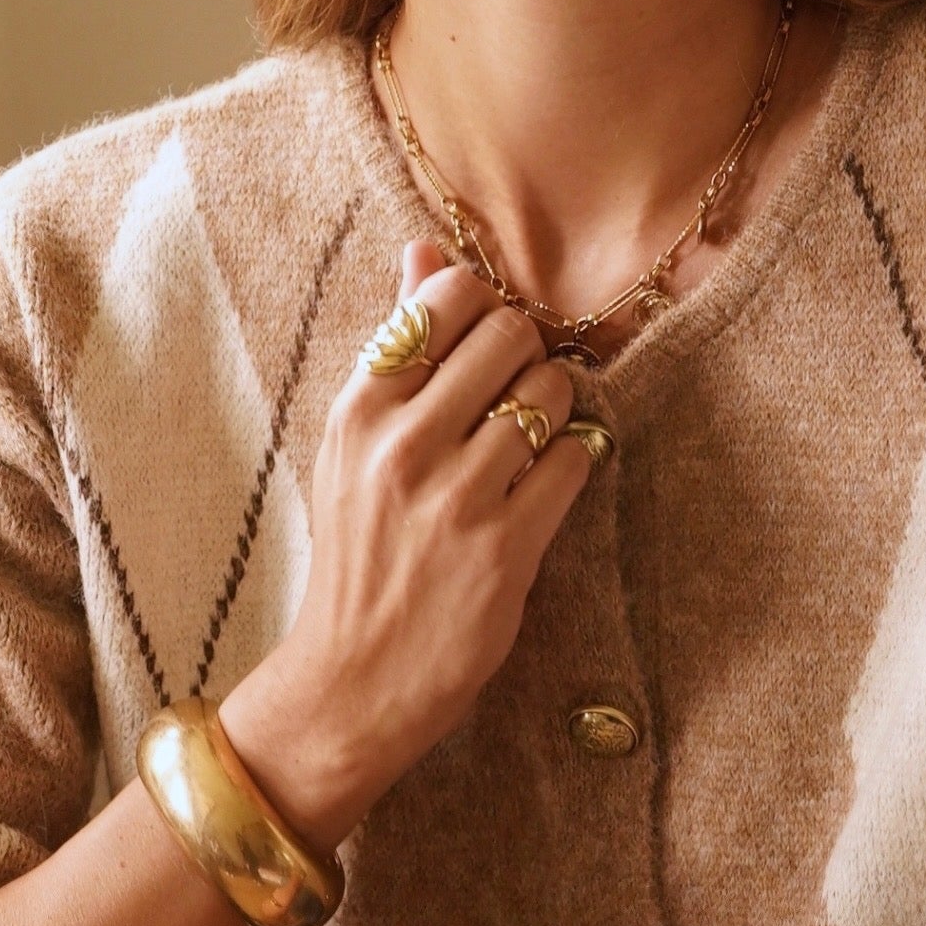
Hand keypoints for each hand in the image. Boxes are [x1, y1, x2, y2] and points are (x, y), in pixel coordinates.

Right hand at [224, 241, 594, 844]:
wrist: (350, 677)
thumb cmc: (359, 549)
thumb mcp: (353, 442)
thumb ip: (396, 343)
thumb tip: (424, 248)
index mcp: (359, 408)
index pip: (448, 296)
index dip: (484, 311)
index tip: (483, 348)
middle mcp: (402, 444)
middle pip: (511, 333)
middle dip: (527, 356)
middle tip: (514, 397)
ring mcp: (456, 497)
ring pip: (551, 392)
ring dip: (556, 411)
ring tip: (529, 445)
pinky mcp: (506, 548)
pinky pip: (574, 460)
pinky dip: (573, 464)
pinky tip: (544, 486)